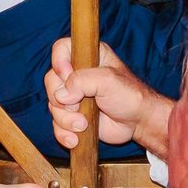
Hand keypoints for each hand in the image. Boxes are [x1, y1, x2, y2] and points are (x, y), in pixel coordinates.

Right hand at [46, 39, 166, 152]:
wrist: (137, 122)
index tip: (68, 77)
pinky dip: (63, 133)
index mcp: (87, 56)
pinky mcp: (72, 115)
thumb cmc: (129, 96)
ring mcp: (72, 96)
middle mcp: (76, 74)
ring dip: (65, 119)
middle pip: (51, 81)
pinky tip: (75, 139)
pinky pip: (56, 124)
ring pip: (52, 105)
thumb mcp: (109, 80)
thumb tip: (60, 95)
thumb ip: (83, 81)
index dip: (59, 63)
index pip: (60, 49)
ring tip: (83, 125)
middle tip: (78, 107)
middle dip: (61, 100)